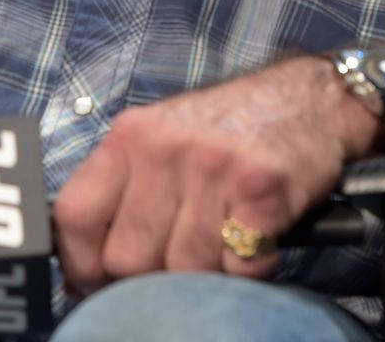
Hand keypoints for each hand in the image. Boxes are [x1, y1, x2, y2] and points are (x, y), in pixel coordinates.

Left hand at [52, 56, 377, 298]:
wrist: (311, 98)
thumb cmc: (232, 129)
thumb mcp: (163, 139)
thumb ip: (124, 192)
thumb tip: (83, 271)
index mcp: (131, 136)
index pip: (74, 215)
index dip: (81, 266)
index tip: (96, 286)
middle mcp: (166, 147)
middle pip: (127, 259)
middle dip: (151, 278)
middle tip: (180, 261)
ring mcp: (213, 166)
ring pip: (183, 270)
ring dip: (207, 274)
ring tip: (226, 242)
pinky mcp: (261, 188)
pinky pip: (239, 268)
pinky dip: (249, 270)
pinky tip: (256, 238)